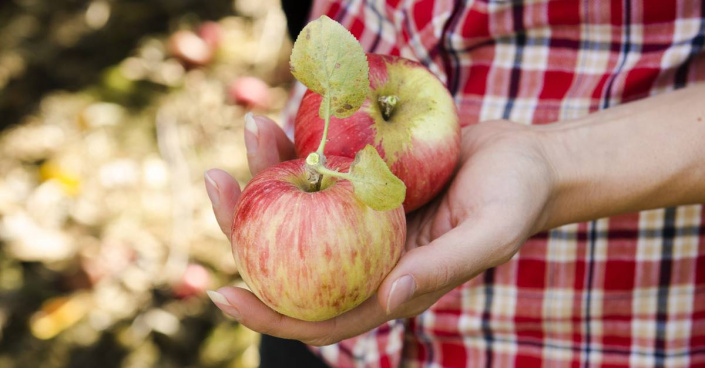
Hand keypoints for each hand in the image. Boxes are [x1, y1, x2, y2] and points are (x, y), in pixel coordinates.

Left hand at [205, 114, 556, 345]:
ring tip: (253, 125)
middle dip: (242, 226)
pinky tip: (282, 118)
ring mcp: (362, 220)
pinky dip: (298, 148)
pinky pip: (321, 170)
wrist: (529, 158)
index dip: (268, 313)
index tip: (223, 291)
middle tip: (215, 181)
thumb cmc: (516, 200)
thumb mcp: (489, 234)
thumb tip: (387, 300)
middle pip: (290, 258)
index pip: (318, 316)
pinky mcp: (366, 183)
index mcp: (389, 285)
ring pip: (297, 208)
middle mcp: (366, 257)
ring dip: (264, 173)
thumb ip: (440, 268)